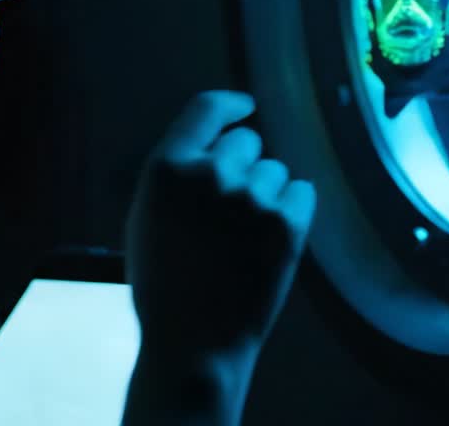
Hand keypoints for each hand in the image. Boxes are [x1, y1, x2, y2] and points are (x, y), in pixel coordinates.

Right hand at [125, 90, 316, 363]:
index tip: (246, 108)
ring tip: (247, 236)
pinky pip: (302, 192)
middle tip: (234, 208)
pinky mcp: (287, 223)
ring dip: (268, 193)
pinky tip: (272, 239)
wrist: (193, 342)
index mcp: (166, 168)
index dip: (231, 105)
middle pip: (247, 141)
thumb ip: (175, 175)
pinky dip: (293, 211)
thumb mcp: (146, 217)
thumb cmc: (163, 285)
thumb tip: (210, 145)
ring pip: (276, 171)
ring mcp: (251, 197)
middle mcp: (209, 173)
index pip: (206, 108)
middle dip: (244, 166)